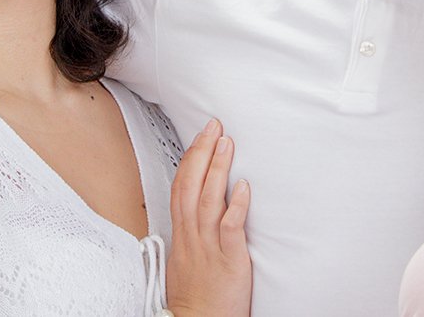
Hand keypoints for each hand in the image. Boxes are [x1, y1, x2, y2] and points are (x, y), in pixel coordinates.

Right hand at [166, 119, 251, 316]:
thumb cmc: (197, 297)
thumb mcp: (188, 257)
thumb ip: (195, 231)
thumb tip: (204, 209)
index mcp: (183, 234)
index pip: (180, 186)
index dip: (190, 159)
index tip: (200, 137)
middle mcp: (193, 236)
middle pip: (190, 185)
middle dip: (201, 152)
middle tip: (213, 126)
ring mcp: (209, 247)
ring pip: (208, 200)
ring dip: (217, 168)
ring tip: (227, 142)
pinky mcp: (229, 261)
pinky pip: (230, 229)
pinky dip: (235, 206)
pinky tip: (243, 187)